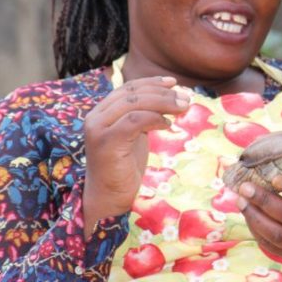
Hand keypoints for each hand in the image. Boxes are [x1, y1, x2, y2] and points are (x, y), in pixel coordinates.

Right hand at [83, 76, 188, 237]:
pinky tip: (168, 125)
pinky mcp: (106, 142)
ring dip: (163, 102)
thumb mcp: (134, 136)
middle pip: (132, 93)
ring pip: (134, 104)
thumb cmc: (123, 168)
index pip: (127, 88)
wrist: (109, 198)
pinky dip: (154, 118)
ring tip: (183, 107)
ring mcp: (98, 129)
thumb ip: (142, 116)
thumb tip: (168, 97)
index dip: (151, 83)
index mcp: (101, 112)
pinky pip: (134, 121)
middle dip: (162, 92)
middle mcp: (95, 117)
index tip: (173, 83)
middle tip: (185, 98)